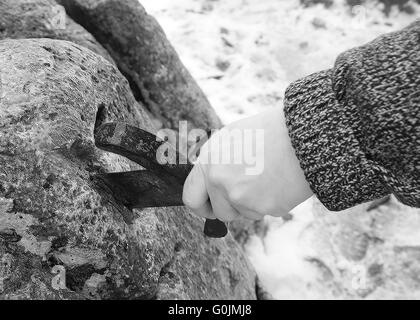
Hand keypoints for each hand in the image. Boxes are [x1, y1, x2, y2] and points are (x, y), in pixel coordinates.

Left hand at [182, 107, 312, 221]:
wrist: (303, 133)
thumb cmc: (269, 131)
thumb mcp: (232, 138)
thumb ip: (216, 164)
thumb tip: (210, 185)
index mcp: (208, 161)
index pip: (190, 197)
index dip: (201, 206)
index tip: (209, 208)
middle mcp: (219, 180)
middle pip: (219, 212)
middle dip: (229, 209)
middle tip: (244, 197)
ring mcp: (240, 196)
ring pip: (243, 214)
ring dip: (252, 204)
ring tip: (268, 178)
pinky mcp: (263, 207)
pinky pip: (263, 212)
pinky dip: (270, 203)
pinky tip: (279, 182)